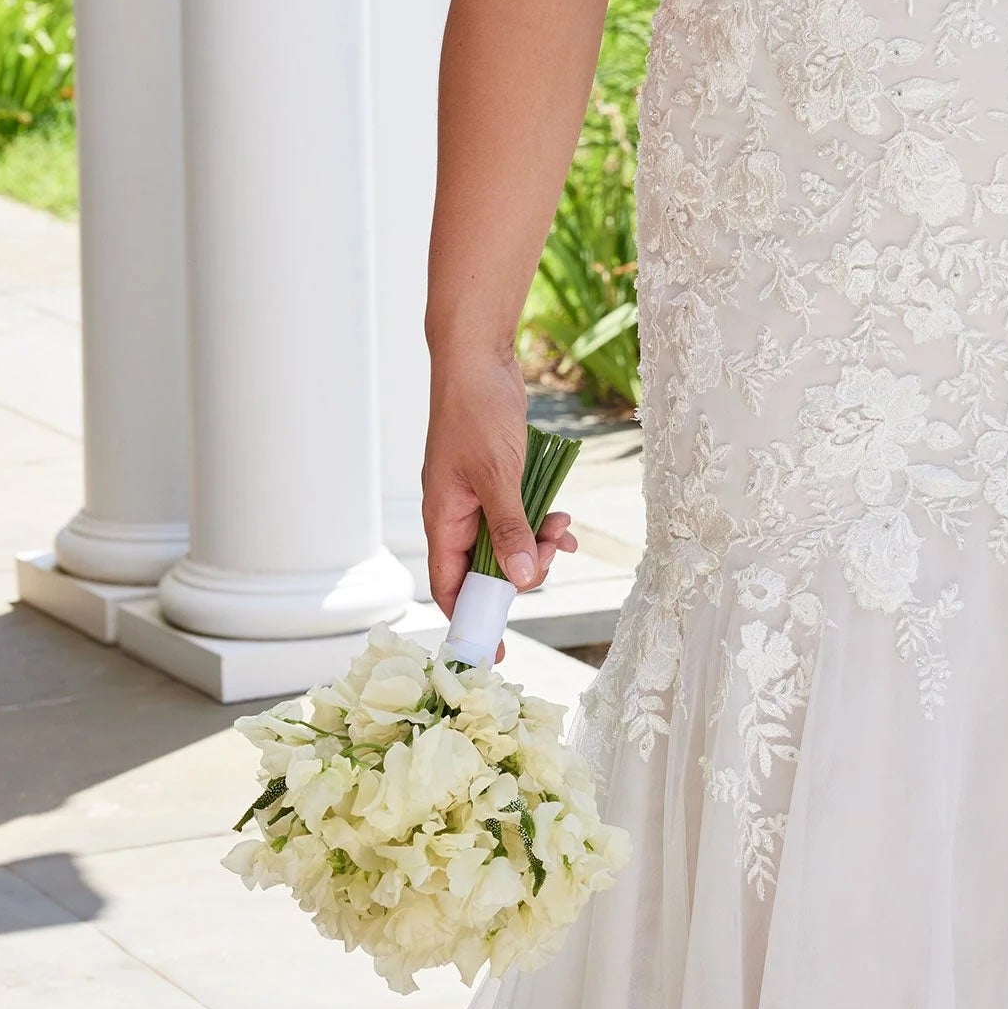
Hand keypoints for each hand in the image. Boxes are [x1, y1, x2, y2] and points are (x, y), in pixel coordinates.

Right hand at [422, 353, 578, 636]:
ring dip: (537, 543)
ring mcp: (476, 497)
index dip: (473, 619)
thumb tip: (521, 580)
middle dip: (521, 571)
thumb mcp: (498, 475)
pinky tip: (562, 519)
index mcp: (444, 519)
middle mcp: (456, 514)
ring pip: (507, 542)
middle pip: (486, 569)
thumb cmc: (477, 413)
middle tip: (550, 558)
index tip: (498, 650)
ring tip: (563, 530)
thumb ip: (510, 528)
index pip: (451, 587)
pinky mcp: (496, 481)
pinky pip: (518, 516)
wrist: (478, 359)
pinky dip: (540, 521)